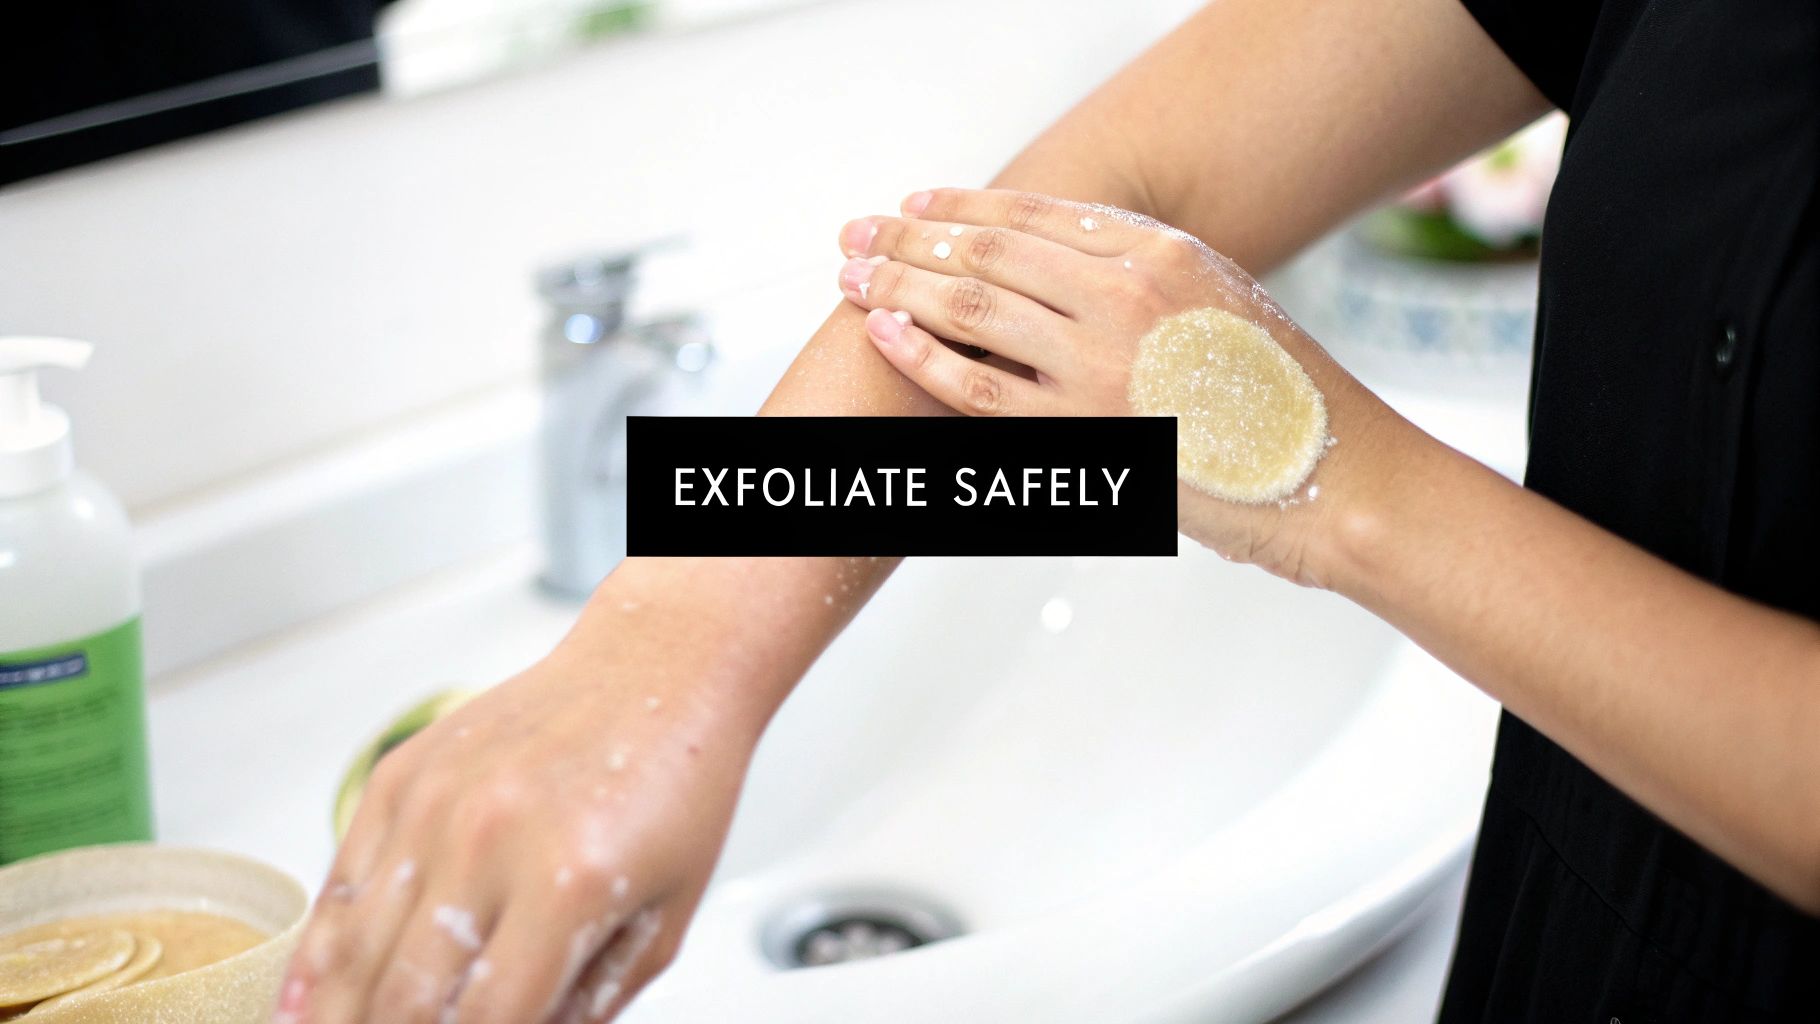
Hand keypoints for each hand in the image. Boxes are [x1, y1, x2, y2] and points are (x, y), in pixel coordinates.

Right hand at [274, 624, 753, 1023]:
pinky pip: (338, 881)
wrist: (657, 670)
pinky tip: (305, 999)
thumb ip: (588, 1005)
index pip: (486, 1022)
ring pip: (353, 949)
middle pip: (404, 998)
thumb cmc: (676, 785)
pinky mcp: (403, 775)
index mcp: (567, 886)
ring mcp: (435, 804)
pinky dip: (316, 951)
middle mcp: (489, 841)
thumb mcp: (664, 921)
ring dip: (335, 1014)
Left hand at [833, 188, 1405, 585]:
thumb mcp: (1224, 311)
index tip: (918, 206)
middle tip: (857, 236)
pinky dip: (921, 355)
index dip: (965, 207)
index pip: (1036, 216)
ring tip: (852, 278)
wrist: (1337, 480)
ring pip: (972, 307)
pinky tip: (882, 333)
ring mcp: (1100, 361)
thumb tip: (1068, 277)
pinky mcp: (1083, 430)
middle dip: (911, 239)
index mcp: (1164, 254)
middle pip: (990, 251)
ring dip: (900, 286)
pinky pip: (977, 385)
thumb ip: (1149, 284)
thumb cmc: (1286, 407)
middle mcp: (1126, 293)